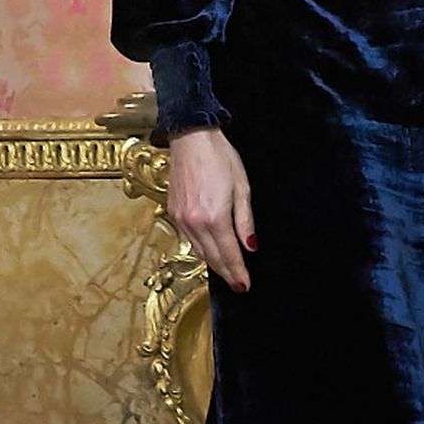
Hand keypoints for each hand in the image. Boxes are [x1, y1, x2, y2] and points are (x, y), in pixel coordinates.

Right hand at [165, 128, 255, 290]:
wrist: (191, 138)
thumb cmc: (220, 158)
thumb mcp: (242, 188)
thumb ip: (245, 221)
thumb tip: (250, 247)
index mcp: (214, 217)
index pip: (229, 254)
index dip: (238, 272)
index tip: (245, 285)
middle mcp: (194, 223)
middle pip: (212, 258)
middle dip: (226, 273)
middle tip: (238, 284)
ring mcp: (180, 219)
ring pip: (198, 251)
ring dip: (213, 264)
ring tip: (226, 272)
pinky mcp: (172, 212)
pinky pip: (188, 239)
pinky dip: (200, 248)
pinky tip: (209, 250)